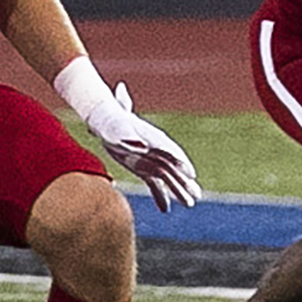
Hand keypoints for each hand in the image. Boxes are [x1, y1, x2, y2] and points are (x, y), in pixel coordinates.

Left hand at [82, 82, 201, 212]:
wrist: (105, 123)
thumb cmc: (111, 119)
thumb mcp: (117, 114)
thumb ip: (122, 105)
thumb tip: (121, 92)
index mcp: (154, 139)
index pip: (171, 151)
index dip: (181, 163)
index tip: (191, 174)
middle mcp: (157, 152)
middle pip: (174, 169)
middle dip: (185, 182)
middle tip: (196, 195)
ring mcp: (152, 162)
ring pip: (168, 179)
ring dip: (178, 192)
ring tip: (190, 204)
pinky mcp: (144, 170)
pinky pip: (155, 185)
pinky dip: (160, 196)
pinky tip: (166, 209)